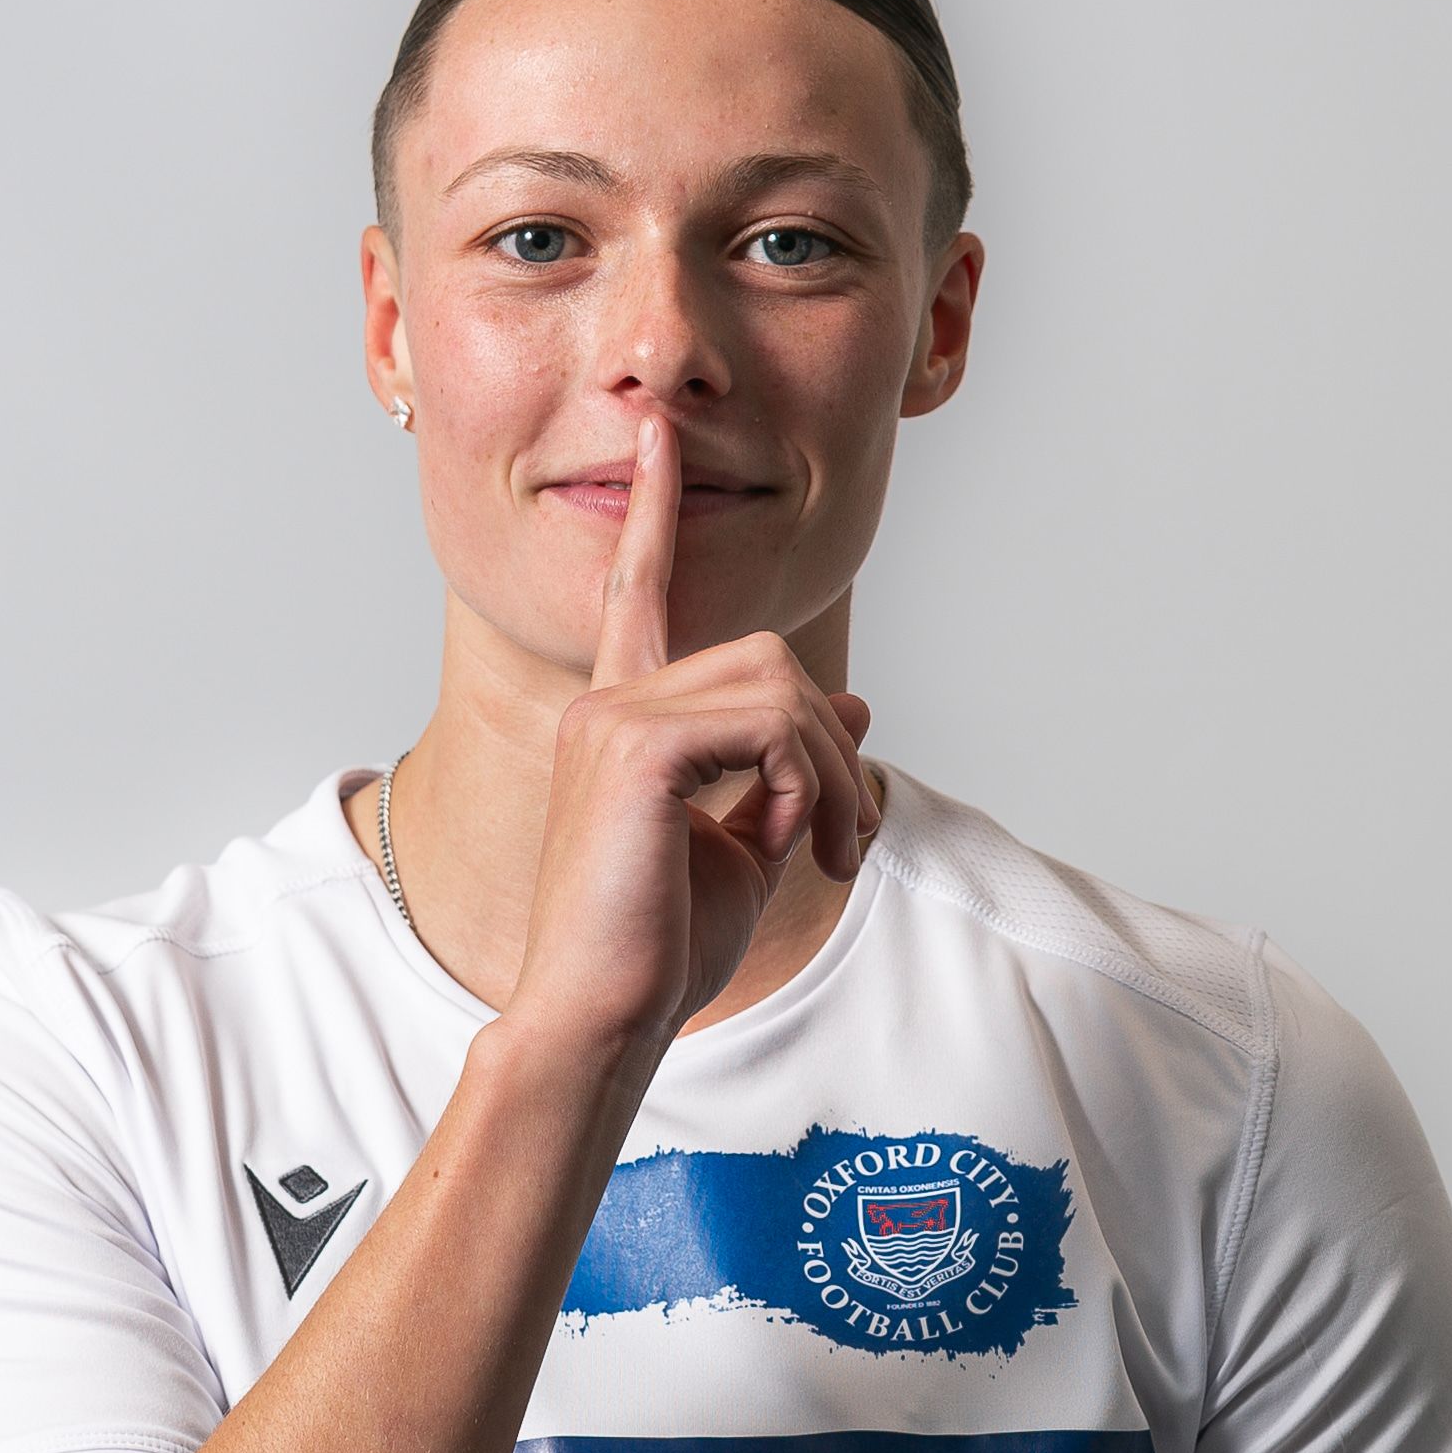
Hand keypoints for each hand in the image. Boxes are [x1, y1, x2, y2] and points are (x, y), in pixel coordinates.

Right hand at [506, 412, 878, 1060]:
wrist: (602, 1018)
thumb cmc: (660, 948)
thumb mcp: (748, 845)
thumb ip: (787, 767)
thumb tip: (849, 701)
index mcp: (622, 719)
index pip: (640, 593)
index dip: (653, 512)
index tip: (657, 434)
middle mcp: (607, 702)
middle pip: (766, 658)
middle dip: (829, 747)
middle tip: (844, 838)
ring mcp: (612, 718)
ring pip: (779, 688)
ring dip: (831, 774)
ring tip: (827, 850)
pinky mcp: (633, 749)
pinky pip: (767, 725)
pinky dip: (806, 784)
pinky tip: (795, 843)